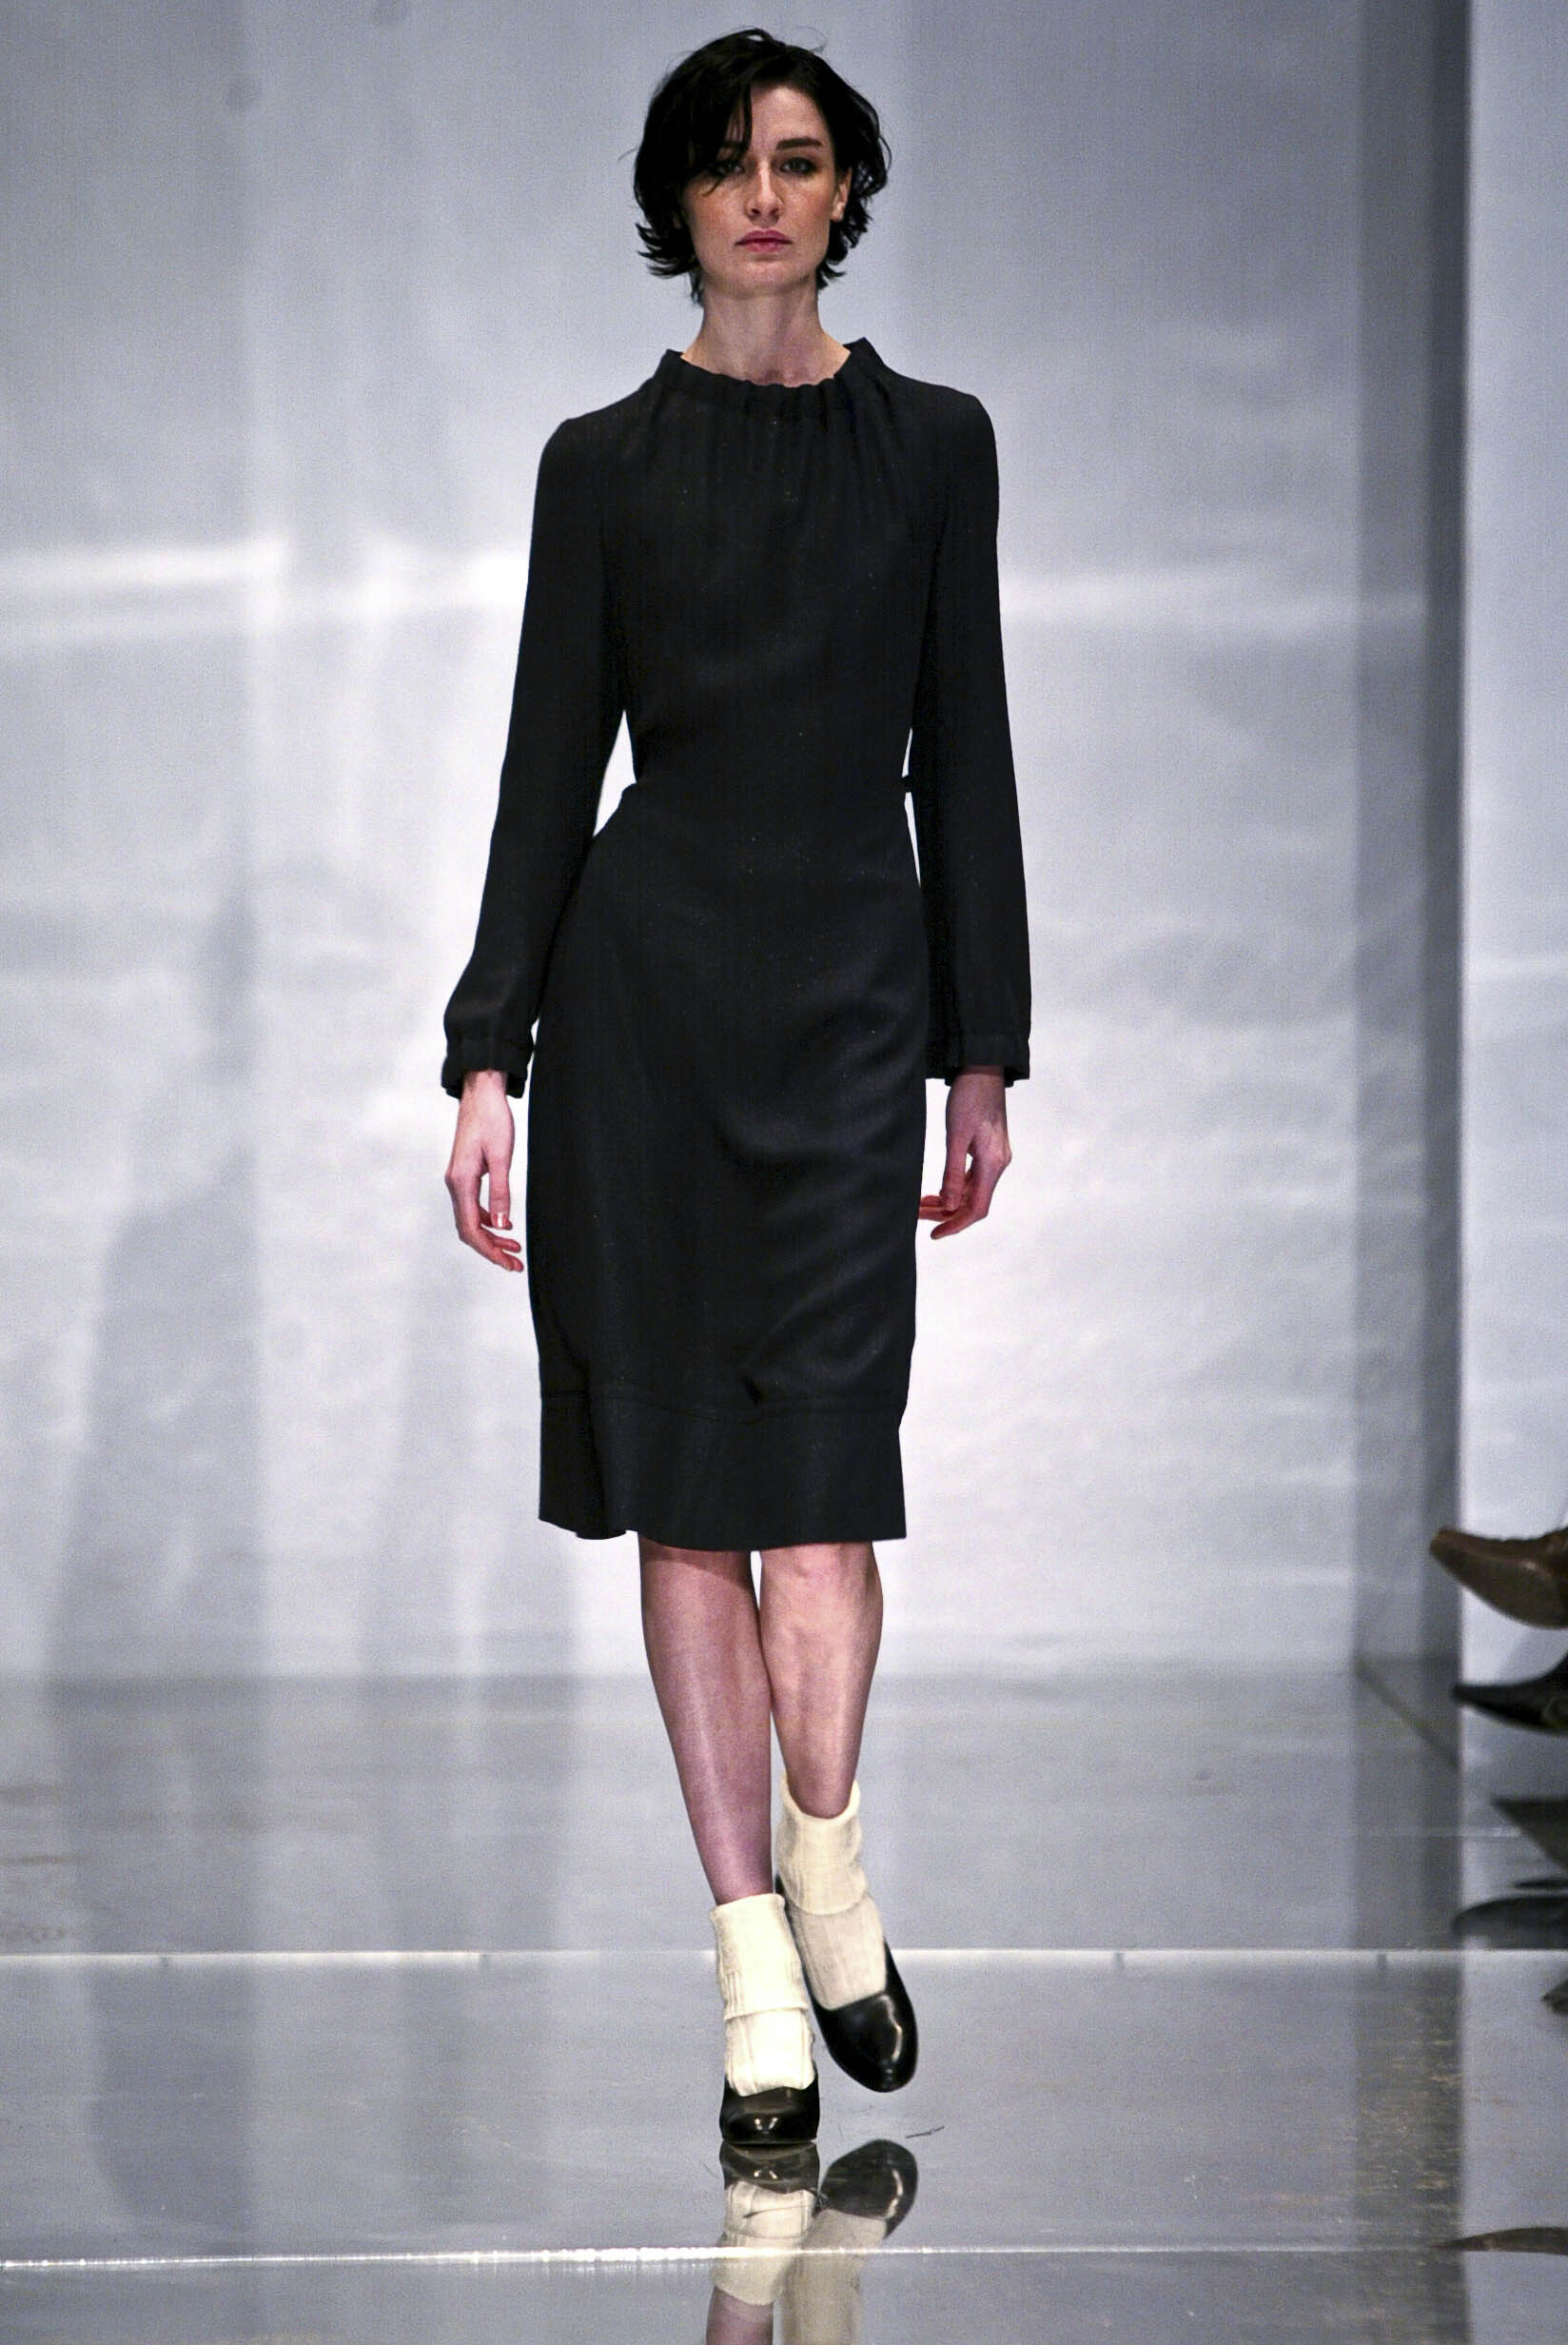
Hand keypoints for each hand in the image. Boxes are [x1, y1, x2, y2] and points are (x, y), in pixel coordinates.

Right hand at [445, 1070, 522, 1270]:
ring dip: (491, 1236)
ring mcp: (458, 1179)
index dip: (489, 1251)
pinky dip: (487, 1220)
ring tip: (514, 1249)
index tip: (509, 1263)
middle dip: (491, 1249)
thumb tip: (500, 1226)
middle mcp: (454, 1183)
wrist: (482, 1093)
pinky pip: (472, 1206)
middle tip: (515, 1264)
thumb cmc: (492, 1120)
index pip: (471, 1229)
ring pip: (470, 1219)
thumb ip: (500, 1193)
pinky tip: (504, 1225)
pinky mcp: (465, 1174)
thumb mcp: (501, 1157)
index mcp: (461, 1181)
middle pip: (468, 1229)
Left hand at [918, 1067, 1010, 1237]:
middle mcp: (997, 1164)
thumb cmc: (969, 1097)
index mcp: (993, 1164)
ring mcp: (994, 1158)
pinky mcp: (987, 1150)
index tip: (935, 1234)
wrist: (983, 1069)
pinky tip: (937, 1190)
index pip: (977, 1208)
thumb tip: (948, 1204)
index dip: (956, 1225)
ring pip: (971, 1191)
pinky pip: (972, 1179)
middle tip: (918, 1216)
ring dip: (948, 1201)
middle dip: (946, 1213)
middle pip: (973, 1202)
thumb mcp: (956, 1135)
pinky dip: (954, 1188)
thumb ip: (952, 1172)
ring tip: (922, 1205)